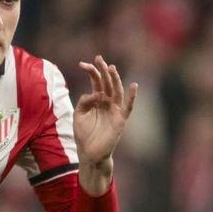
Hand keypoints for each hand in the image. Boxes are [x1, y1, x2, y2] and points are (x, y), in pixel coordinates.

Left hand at [72, 55, 137, 190]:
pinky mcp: (120, 120)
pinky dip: (132, 97)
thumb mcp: (78, 115)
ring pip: (117, 91)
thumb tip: (95, 93)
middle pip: (107, 83)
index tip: (83, 64)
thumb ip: (84, 102)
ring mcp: (114, 110)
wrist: (89, 153)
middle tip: (99, 58)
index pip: (96, 81)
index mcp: (96, 100)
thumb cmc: (84, 134)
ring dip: (115, 79)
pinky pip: (128, 107)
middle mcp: (107, 102)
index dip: (91, 71)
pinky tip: (134, 86)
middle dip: (103, 70)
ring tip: (111, 68)